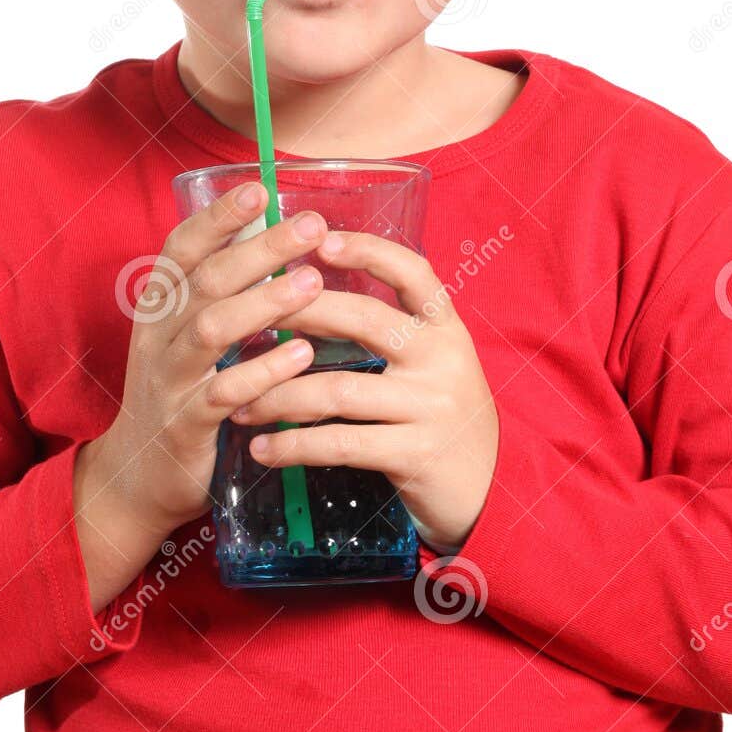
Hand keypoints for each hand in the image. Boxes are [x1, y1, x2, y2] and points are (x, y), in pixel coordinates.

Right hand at [92, 180, 330, 537]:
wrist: (138, 476)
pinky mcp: (184, 426)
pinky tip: (301, 356)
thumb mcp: (187, 338)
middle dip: (258, 249)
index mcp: (159, 308)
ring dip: (263, 304)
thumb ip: (220, 294)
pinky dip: (261, 372)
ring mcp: (168, 381)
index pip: (182, 249)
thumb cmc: (178, 393)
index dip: (218, 218)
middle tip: (310, 226)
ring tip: (312, 283)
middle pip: (205, 281)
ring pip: (211, 330)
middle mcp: (158, 337)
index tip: (260, 189)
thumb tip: (274, 238)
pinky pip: (221, 394)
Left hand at [225, 229, 499, 554]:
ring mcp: (431, 407)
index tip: (320, 240)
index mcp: (446, 328)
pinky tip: (262, 448)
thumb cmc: (441, 419)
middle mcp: (443, 359)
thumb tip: (304, 298)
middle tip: (243, 317)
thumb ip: (389, 333)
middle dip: (297, 314)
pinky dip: (293, 445)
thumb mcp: (432, 366)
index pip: (413, 271)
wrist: (492, 492)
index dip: (367, 250)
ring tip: (238, 403)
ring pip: (338, 389)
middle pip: (363, 319)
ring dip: (277, 395)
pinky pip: (340, 443)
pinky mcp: (415, 454)